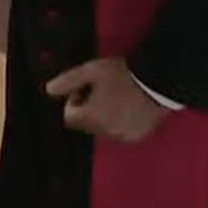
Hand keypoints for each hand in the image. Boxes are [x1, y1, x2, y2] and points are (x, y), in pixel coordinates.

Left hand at [46, 58, 170, 142]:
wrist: (158, 80)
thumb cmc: (124, 74)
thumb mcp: (92, 70)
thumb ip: (68, 81)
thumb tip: (49, 89)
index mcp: (91, 118)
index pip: (70, 117)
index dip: (75, 100)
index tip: (86, 87)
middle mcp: (105, 132)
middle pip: (87, 124)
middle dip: (91, 108)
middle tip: (104, 89)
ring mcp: (123, 136)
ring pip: (105, 128)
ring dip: (107, 116)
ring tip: (120, 95)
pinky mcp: (139, 135)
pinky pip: (124, 131)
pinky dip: (124, 122)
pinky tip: (132, 105)